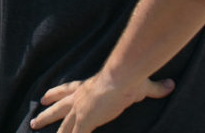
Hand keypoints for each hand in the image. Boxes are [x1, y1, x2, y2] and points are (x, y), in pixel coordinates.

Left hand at [30, 74, 173, 131]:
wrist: (122, 78)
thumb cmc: (129, 77)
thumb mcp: (141, 85)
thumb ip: (154, 88)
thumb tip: (171, 85)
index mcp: (87, 88)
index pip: (67, 90)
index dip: (56, 93)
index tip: (45, 96)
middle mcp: (80, 98)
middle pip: (58, 107)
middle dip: (46, 114)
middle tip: (34, 120)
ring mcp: (80, 110)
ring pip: (61, 124)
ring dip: (50, 128)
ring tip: (36, 130)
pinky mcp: (84, 120)